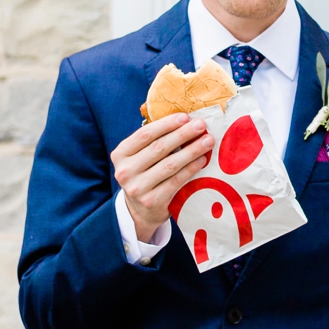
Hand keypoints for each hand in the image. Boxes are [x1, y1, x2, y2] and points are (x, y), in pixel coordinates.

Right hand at [110, 113, 211, 240]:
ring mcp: (137, 188)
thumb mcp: (140, 158)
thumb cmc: (145, 175)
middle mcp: (125, 171)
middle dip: (183, 134)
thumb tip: (185, 121)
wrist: (140, 211)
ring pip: (169, 164)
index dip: (166, 124)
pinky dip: (190, 169)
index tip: (185, 117)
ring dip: (191, 150)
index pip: (144, 134)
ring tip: (207, 141)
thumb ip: (154, 141)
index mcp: (120, 154)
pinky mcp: (152, 201)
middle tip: (201, 125)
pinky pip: (176, 181)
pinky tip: (202, 160)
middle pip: (159, 148)